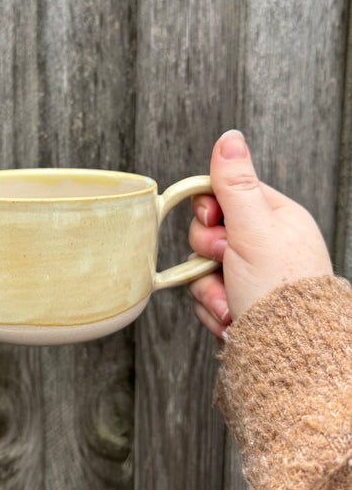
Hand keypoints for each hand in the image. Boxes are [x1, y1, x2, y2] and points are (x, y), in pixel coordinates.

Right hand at [188, 130, 332, 337]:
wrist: (288, 353)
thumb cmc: (279, 288)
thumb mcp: (254, 229)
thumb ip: (235, 184)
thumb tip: (229, 137)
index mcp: (274, 217)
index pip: (223, 194)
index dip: (208, 209)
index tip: (213, 223)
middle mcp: (261, 243)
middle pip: (206, 232)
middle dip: (207, 253)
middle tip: (225, 262)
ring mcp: (247, 272)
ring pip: (200, 266)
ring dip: (208, 287)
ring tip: (230, 302)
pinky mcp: (235, 297)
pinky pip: (204, 292)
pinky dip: (212, 305)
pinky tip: (230, 316)